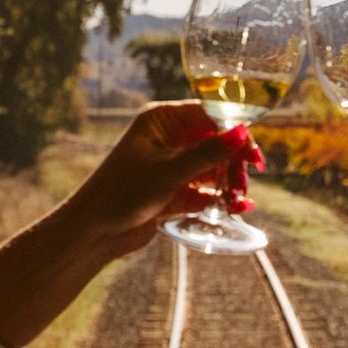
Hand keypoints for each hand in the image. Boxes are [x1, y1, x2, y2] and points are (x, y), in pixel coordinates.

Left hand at [79, 101, 262, 255]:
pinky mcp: (175, 189)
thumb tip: (242, 132)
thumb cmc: (122, 192)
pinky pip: (206, 189)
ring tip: (238, 201)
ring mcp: (173, 164)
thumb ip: (207, 153)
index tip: (253, 154)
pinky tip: (236, 208)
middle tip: (245, 183)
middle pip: (216, 141)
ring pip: (214, 167)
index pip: (209, 115)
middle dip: (234, 162)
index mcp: (162, 120)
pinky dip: (220, 198)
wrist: (94, 232)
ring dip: (229, 182)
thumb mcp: (169, 171)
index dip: (235, 132)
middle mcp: (169, 138)